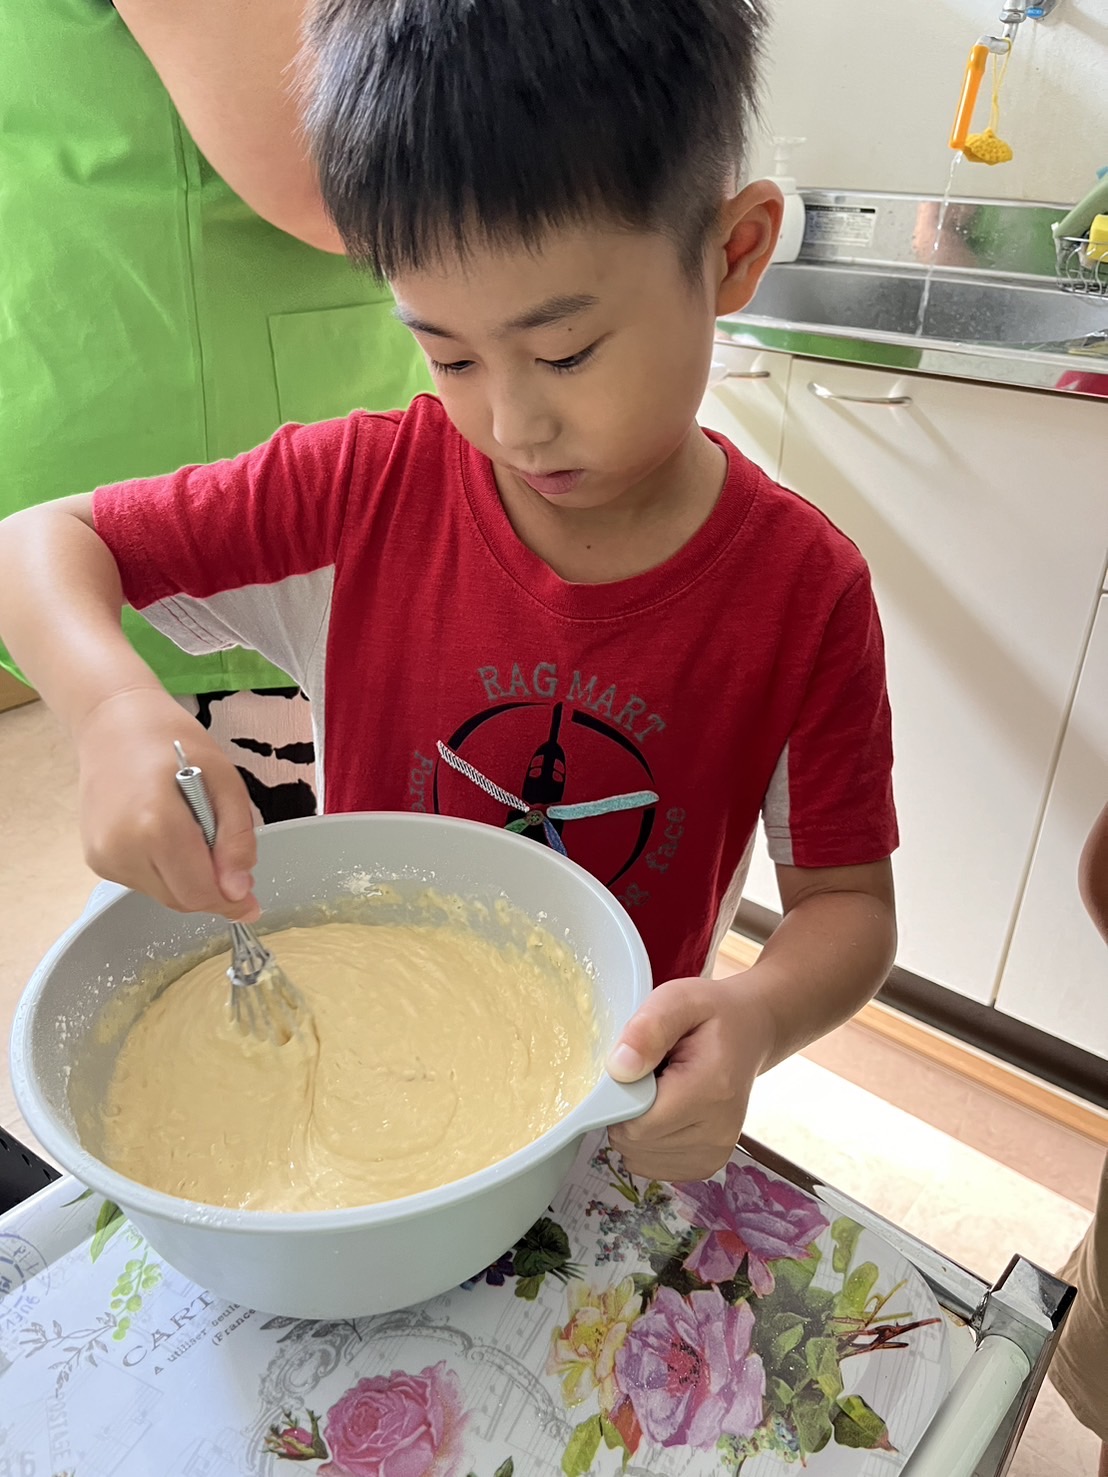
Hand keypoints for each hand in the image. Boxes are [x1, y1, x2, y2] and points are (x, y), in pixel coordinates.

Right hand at [76, 686, 260, 919]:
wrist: (112, 724)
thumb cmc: (174, 743)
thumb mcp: (225, 780)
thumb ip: (236, 838)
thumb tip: (238, 890)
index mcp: (157, 826)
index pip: (199, 892)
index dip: (230, 903)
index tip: (252, 903)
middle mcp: (123, 848)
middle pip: (181, 900)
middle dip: (212, 892)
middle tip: (230, 864)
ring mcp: (104, 856)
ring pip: (162, 895)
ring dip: (187, 881)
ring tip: (192, 835)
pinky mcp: (96, 859)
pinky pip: (143, 882)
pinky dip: (165, 871)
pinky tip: (166, 835)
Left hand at [605, 972, 775, 1182]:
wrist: (749, 1031)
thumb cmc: (711, 1013)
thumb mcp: (678, 1000)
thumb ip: (648, 1029)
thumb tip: (618, 1069)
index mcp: (711, 1089)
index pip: (637, 1122)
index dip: (618, 1098)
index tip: (631, 1069)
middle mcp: (718, 1132)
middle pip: (636, 1143)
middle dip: (625, 1111)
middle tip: (646, 1075)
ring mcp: (715, 1153)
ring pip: (640, 1158)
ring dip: (635, 1127)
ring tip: (658, 1091)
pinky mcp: (707, 1164)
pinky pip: (652, 1166)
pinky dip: (647, 1142)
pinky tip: (663, 1111)